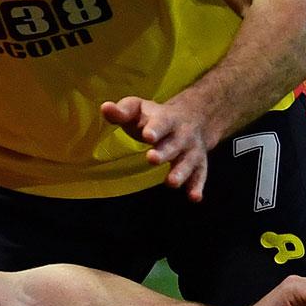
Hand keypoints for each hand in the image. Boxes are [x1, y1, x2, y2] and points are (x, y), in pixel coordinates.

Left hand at [101, 93, 215, 200]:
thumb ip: (122, 111)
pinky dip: (197, 186)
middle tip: (152, 159)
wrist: (194, 117)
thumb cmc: (155, 117)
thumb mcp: (139, 109)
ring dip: (181, 172)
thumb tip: (105, 108)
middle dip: (164, 152)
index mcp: (166, 119)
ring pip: (188, 162)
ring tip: (171, 182)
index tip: (148, 135)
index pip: (161, 123)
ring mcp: (192, 150)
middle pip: (174, 144)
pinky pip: (199, 175)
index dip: (155, 129)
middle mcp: (182, 135)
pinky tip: (194, 198)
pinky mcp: (199, 164)